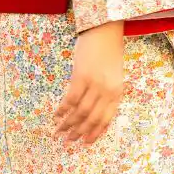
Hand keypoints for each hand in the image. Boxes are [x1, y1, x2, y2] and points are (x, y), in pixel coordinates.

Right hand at [53, 20, 123, 145]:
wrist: (105, 30)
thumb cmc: (109, 52)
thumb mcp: (113, 75)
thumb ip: (106, 93)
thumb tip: (90, 113)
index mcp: (117, 92)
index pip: (106, 119)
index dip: (95, 133)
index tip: (85, 143)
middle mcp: (107, 91)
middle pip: (91, 118)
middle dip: (79, 132)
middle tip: (68, 140)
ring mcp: (95, 84)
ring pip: (79, 112)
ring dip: (68, 124)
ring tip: (59, 131)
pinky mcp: (81, 76)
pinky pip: (70, 99)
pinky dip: (62, 109)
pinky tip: (56, 115)